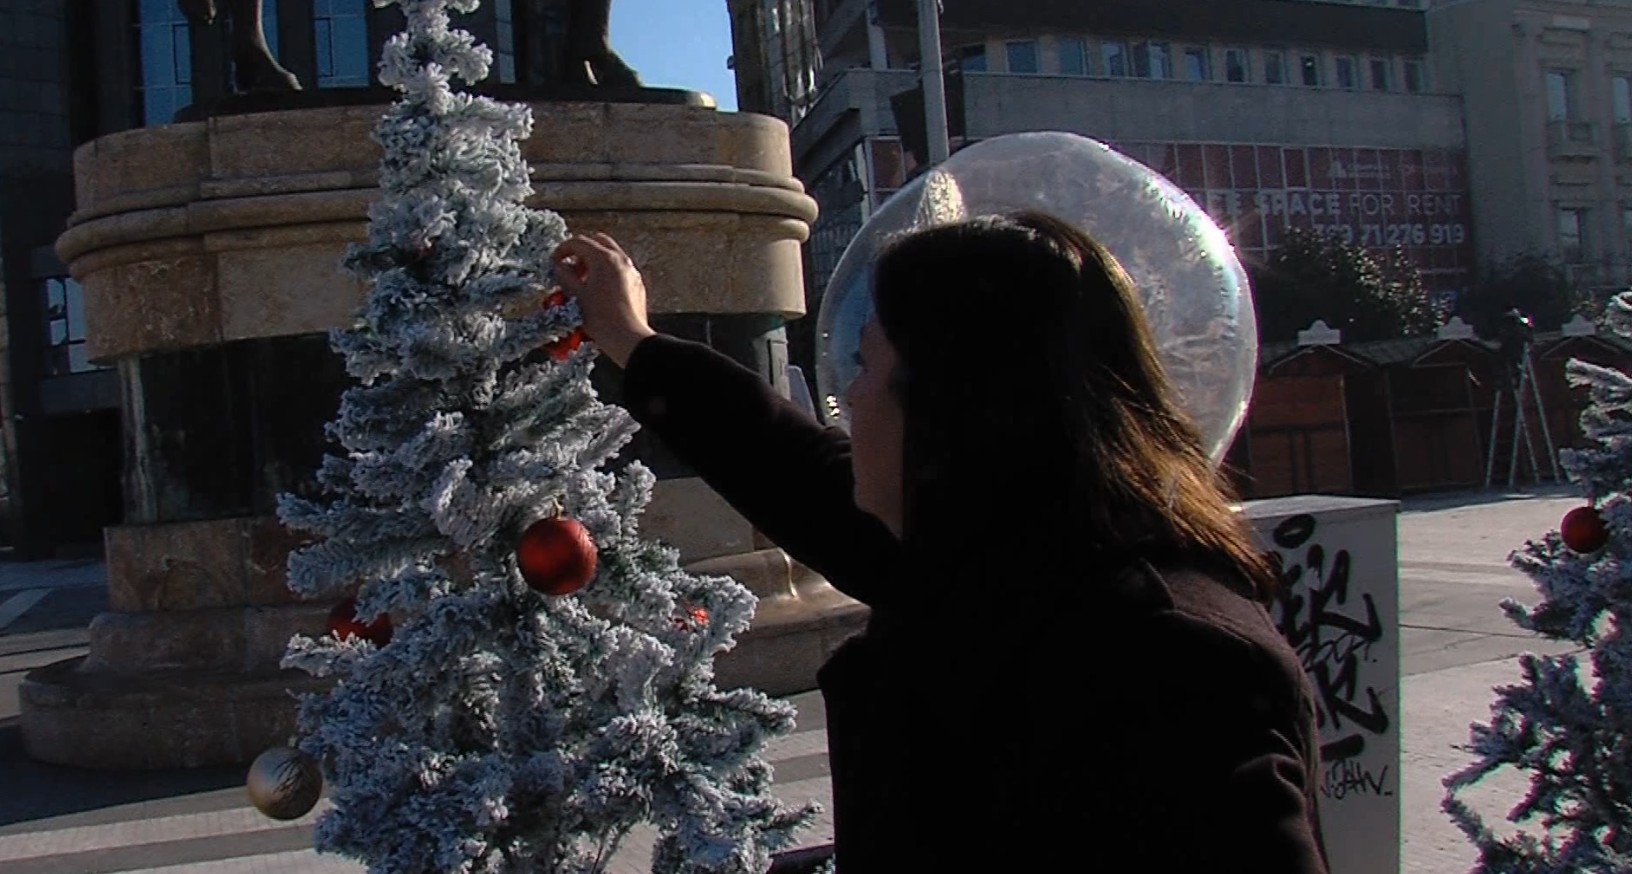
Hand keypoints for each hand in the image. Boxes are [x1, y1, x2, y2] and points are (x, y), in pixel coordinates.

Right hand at [551, 233, 656, 367]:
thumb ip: (564, 276)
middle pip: (597, 242)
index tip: (555, 261)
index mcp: (604, 259)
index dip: (562, 250)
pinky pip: (619, 270)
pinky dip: (606, 272)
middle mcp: (621, 260)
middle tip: (570, 267)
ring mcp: (631, 271)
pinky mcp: (637, 284)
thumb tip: (559, 267)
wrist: (627, 338)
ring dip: (594, 262)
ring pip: (610, 255)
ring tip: (582, 281)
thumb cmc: (602, 319)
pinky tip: (598, 290)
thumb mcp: (575, 295)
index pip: (578, 242)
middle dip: (580, 252)